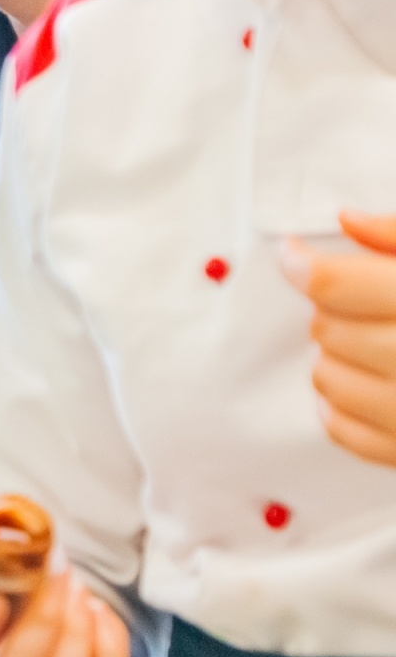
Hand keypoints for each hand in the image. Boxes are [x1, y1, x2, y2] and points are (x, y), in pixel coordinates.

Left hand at [283, 211, 395, 465]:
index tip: (293, 255)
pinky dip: (341, 411)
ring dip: (331, 358)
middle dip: (329, 310)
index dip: (303, 266)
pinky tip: (362, 384)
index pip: (339, 286)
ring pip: (332, 384)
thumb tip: (349, 221)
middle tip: (351, 297)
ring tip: (362, 340)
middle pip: (332, 332)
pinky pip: (354, 436)